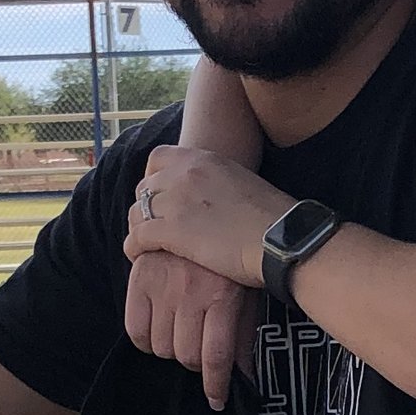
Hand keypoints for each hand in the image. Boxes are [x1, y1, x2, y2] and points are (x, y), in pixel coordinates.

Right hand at [123, 253, 259, 407]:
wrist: (200, 208)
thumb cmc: (231, 257)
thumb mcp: (245, 292)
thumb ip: (243, 333)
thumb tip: (245, 375)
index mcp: (223, 297)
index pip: (216, 356)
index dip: (215, 385)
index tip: (216, 401)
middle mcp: (191, 294)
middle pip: (185, 356)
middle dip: (194, 364)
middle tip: (197, 355)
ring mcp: (163, 286)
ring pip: (160, 346)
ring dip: (170, 350)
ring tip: (178, 337)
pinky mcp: (140, 279)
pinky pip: (134, 329)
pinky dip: (145, 340)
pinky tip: (155, 333)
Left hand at [125, 147, 294, 286]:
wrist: (282, 238)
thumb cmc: (273, 219)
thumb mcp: (243, 183)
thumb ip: (218, 183)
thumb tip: (213, 198)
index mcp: (204, 158)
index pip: (158, 158)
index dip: (152, 178)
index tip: (159, 197)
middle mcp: (185, 173)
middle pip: (144, 187)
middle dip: (144, 207)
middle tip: (151, 226)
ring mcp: (177, 200)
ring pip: (136, 212)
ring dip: (137, 228)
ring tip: (144, 245)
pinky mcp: (172, 230)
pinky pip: (137, 236)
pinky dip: (133, 247)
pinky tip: (139, 256)